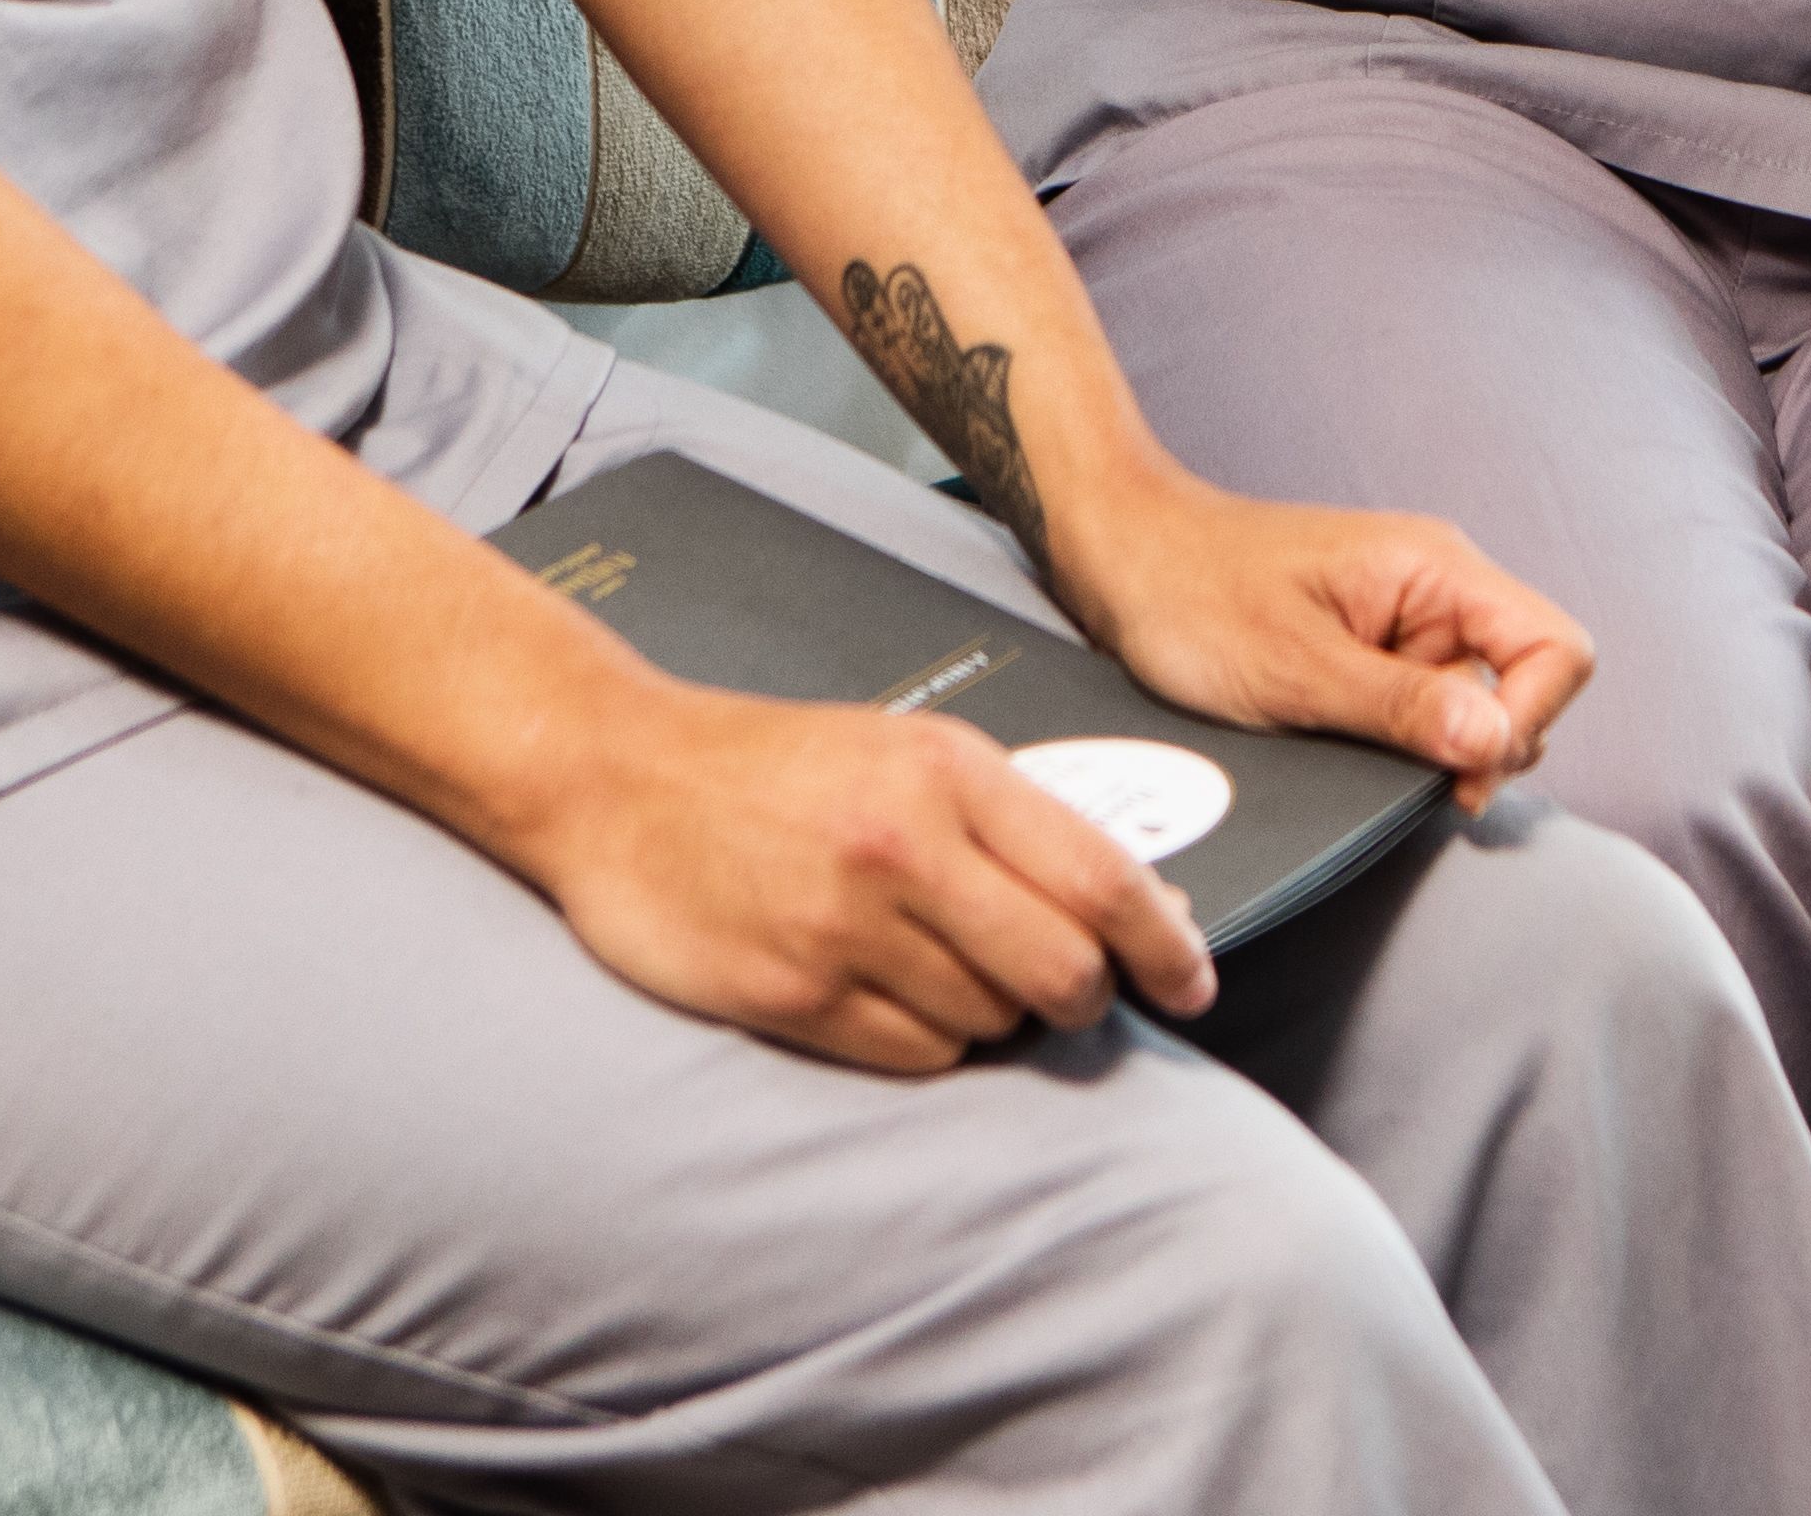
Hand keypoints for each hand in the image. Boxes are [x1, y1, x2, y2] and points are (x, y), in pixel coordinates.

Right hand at [511, 672, 1219, 1072]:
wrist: (618, 777)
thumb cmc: (776, 766)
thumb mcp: (908, 754)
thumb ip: (1016, 825)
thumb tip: (1143, 906)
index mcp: (949, 773)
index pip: (1102, 879)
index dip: (1167, 945)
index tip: (1192, 982)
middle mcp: (905, 848)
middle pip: (1062, 970)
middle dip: (1083, 997)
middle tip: (1068, 994)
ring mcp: (846, 927)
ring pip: (990, 1021)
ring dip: (993, 1016)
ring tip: (942, 970)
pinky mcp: (793, 994)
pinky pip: (915, 1055)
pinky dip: (926, 1042)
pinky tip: (889, 996)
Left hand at [1046, 466, 1599, 813]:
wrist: (1121, 555)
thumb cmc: (1192, 595)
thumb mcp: (1293, 670)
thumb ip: (1401, 708)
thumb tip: (1497, 744)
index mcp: (1437, 571)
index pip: (1556, 652)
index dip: (1526, 722)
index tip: (1455, 774)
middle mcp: (1438, 589)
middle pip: (1523, 689)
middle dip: (1474, 748)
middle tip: (1391, 774)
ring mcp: (1407, 620)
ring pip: (1470, 709)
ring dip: (1425, 748)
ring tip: (1343, 746)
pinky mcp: (1374, 648)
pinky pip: (1419, 708)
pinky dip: (1392, 740)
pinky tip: (1334, 741)